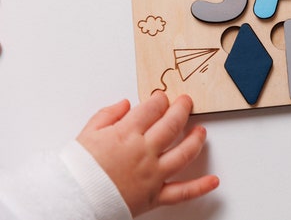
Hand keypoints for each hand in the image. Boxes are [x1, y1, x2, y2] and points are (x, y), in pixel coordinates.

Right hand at [77, 92, 219, 216]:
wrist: (70, 200)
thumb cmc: (76, 170)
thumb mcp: (86, 134)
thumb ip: (107, 115)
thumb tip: (125, 104)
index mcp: (126, 134)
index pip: (152, 109)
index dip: (160, 99)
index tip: (162, 97)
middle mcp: (144, 151)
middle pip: (172, 124)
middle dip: (182, 109)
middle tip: (186, 102)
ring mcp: (152, 174)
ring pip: (184, 153)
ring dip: (196, 140)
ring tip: (201, 131)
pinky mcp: (154, 195)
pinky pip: (182, 192)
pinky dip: (200, 187)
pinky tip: (213, 181)